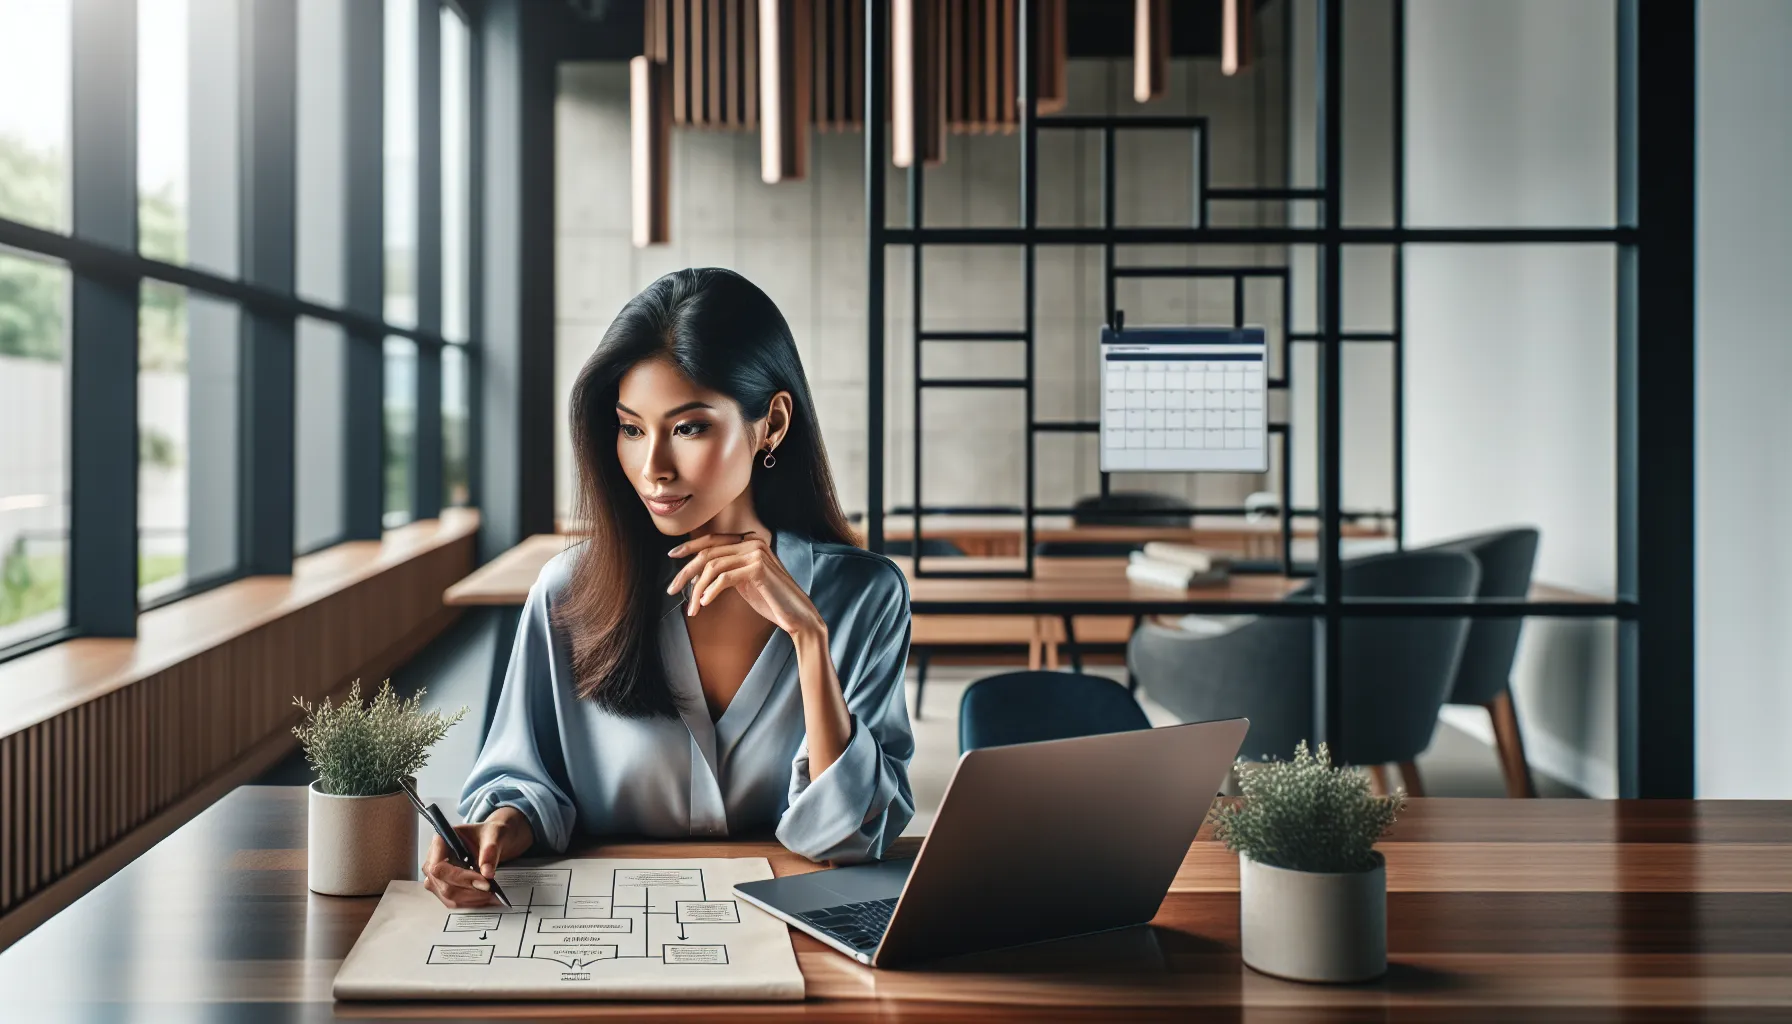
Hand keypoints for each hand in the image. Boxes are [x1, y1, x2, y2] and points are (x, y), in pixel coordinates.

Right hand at [422, 807, 531, 907]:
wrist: (492, 840)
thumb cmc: (489, 834)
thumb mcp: (494, 835)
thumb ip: (490, 851)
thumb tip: (487, 873)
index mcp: (440, 841)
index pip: (439, 866)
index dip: (459, 877)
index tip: (483, 881)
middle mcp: (433, 859)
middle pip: (442, 884)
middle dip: (468, 890)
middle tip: (490, 888)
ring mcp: (436, 875)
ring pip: (446, 895)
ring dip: (470, 898)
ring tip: (490, 894)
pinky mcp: (443, 886)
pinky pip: (452, 900)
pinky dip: (469, 902)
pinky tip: (484, 897)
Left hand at [666, 531, 824, 637]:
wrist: (797, 615)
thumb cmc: (771, 600)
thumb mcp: (744, 581)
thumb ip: (727, 570)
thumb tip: (696, 574)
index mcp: (750, 540)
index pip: (712, 539)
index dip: (690, 546)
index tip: (672, 556)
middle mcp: (753, 541)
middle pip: (708, 552)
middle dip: (686, 572)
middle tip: (671, 589)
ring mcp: (756, 553)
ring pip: (713, 567)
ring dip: (697, 590)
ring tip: (692, 608)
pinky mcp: (757, 568)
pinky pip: (724, 578)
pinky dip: (710, 592)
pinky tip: (705, 604)